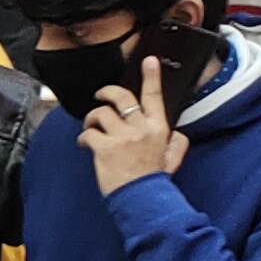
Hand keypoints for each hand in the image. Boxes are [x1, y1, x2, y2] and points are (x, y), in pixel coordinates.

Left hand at [83, 59, 188, 195]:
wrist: (143, 199)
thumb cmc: (155, 180)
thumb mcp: (173, 159)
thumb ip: (177, 143)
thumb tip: (177, 133)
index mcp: (159, 128)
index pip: (154, 96)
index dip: (151, 76)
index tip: (149, 61)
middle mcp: (141, 128)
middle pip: (122, 97)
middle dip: (107, 92)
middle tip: (100, 96)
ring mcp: (123, 137)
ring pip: (101, 113)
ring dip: (92, 119)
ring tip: (91, 128)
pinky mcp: (105, 148)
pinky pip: (89, 133)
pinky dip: (84, 137)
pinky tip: (85, 145)